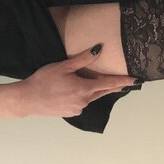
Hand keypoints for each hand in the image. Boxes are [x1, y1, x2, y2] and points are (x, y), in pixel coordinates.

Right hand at [0, 45, 139, 118]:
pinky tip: (79, 92)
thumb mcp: (63, 66)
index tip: (136, 80)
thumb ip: (82, 59)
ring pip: (92, 97)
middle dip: (114, 86)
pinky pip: (83, 103)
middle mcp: (84, 101)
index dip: (123, 81)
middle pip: (103, 92)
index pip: (109, 84)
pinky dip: (85, 96)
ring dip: (97, 90)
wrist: (27, 99)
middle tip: (125, 82)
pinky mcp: (70, 113)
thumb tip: (98, 50)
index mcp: (84, 89)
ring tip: (101, 83)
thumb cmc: (43, 81)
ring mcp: (77, 109)